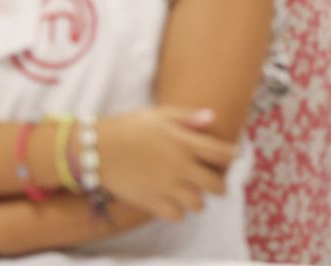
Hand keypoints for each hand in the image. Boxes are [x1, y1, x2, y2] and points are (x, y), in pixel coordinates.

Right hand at [99, 106, 236, 221]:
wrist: (99, 148)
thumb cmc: (130, 127)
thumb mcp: (161, 115)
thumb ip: (188, 117)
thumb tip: (213, 117)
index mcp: (186, 143)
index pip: (223, 154)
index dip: (231, 156)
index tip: (231, 157)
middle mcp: (181, 167)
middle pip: (216, 184)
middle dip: (220, 186)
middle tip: (217, 185)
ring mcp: (167, 187)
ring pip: (198, 204)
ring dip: (198, 200)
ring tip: (194, 195)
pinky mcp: (152, 202)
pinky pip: (176, 215)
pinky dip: (178, 212)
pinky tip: (174, 204)